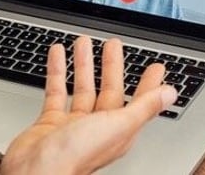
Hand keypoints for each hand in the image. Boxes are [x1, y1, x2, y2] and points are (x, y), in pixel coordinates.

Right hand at [1, 36, 177, 173]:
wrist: (34, 171)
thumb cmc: (75, 156)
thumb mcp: (117, 126)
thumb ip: (144, 108)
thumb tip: (170, 93)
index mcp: (118, 131)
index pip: (138, 103)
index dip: (148, 84)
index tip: (155, 67)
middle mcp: (97, 128)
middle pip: (108, 91)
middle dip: (112, 66)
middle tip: (113, 44)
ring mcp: (73, 125)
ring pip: (81, 88)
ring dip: (83, 64)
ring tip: (83, 42)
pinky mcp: (50, 122)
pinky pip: (55, 91)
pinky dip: (57, 71)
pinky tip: (58, 55)